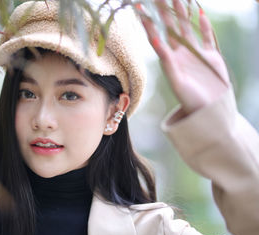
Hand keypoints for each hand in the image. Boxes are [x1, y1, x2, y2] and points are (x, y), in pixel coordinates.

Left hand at [138, 0, 230, 114]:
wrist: (209, 109)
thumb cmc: (189, 100)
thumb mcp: (176, 80)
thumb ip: (167, 61)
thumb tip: (155, 40)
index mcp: (170, 60)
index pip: (157, 37)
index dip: (149, 24)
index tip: (139, 9)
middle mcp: (181, 54)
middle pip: (171, 28)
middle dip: (166, 12)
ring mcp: (195, 53)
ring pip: (187, 29)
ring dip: (182, 14)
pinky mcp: (211, 55)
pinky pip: (206, 37)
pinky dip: (203, 25)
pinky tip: (199, 12)